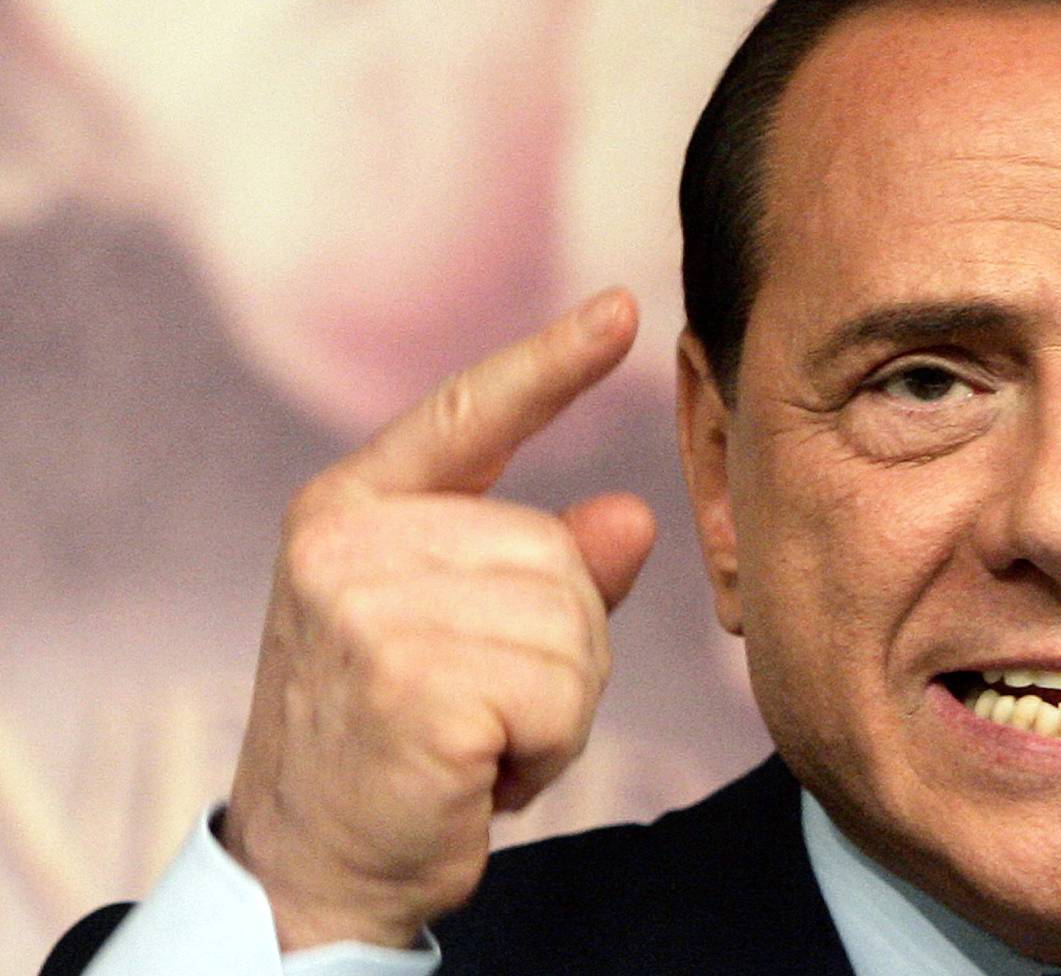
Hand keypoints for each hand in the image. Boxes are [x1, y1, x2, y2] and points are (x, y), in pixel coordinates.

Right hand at [220, 289, 655, 949]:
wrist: (315, 868)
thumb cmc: (397, 743)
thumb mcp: (466, 638)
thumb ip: (547, 570)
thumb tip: (628, 517)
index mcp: (353, 511)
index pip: (468, 415)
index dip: (549, 363)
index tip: (622, 309)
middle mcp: (351, 546)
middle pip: (559, 555)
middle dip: (557, 649)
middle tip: (478, 707)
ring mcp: (370, 612)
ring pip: (573, 627)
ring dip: (554, 707)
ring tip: (475, 739)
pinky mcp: (409, 686)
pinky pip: (562, 699)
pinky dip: (546, 752)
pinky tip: (478, 775)